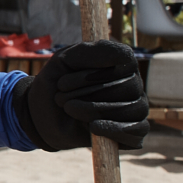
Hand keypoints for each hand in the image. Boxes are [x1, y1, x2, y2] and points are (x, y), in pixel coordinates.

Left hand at [20, 39, 148, 150]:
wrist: (44, 114)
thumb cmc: (57, 84)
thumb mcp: (64, 61)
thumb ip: (88, 51)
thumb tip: (125, 54)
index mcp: (121, 64)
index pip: (126, 62)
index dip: (93, 73)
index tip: (62, 83)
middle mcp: (133, 85)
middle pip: (129, 87)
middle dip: (88, 93)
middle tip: (60, 97)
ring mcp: (135, 108)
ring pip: (132, 109)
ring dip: (94, 110)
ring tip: (69, 109)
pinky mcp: (132, 131)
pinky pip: (138, 131)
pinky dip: (116, 129)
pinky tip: (93, 127)